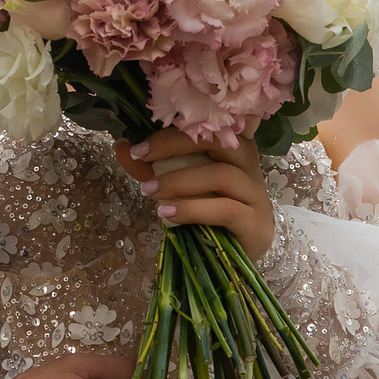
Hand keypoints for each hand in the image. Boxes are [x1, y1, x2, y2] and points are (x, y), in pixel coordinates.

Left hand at [113, 128, 275, 263]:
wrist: (236, 256)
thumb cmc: (208, 214)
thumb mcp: (178, 186)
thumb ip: (154, 168)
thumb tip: (122, 147)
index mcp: (235, 147)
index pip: (213, 122)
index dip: (176, 127)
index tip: (140, 144)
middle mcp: (250, 164)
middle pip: (219, 140)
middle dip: (174, 145)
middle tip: (141, 157)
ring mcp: (256, 195)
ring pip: (221, 175)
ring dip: (179, 181)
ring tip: (149, 191)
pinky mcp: (255, 223)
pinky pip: (225, 209)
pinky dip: (192, 209)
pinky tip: (167, 213)